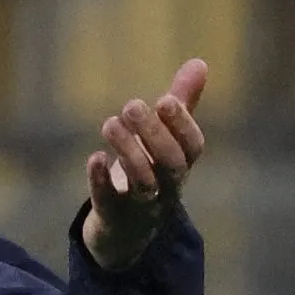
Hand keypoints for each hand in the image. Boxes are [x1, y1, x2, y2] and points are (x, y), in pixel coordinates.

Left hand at [81, 58, 207, 269]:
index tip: (166, 99)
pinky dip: (102, 180)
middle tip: (131, 105)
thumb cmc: (150, 175)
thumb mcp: (166, 140)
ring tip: (110, 123)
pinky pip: (110, 201)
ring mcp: (141, 205)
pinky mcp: (113, 216)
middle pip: (170, 164)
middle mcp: (167, 187)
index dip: (183, 125)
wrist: (126, 232)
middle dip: (154, 134)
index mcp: (181, 166)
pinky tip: (94, 158)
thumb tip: (199, 62)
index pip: (193, 147)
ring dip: (128, 151)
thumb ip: (181, 104)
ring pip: (144, 183)